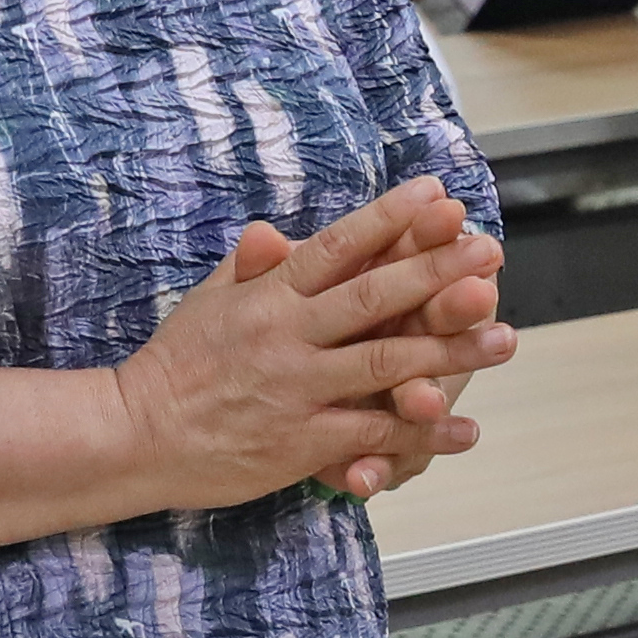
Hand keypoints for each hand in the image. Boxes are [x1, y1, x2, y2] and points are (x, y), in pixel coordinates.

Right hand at [112, 182, 517, 509]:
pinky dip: (421, 433)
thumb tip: (279, 230)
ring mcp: (296, 390)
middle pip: (374, 297)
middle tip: (490, 253)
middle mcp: (286, 336)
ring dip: (450, 352)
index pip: (338, 245)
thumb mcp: (211, 301)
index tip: (438, 195)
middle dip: (438, 272)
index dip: (391, 218)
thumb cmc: (177, 363)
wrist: (132, 434)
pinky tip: (465, 428)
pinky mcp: (300, 442)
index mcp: (269, 294)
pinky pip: (372, 435)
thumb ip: (255, 267)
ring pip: (385, 366)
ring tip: (505, 340)